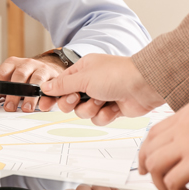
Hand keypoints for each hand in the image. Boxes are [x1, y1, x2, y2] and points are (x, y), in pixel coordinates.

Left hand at [0, 54, 63, 112]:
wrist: (49, 68)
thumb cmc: (27, 77)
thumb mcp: (12, 80)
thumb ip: (0, 90)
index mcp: (13, 63)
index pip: (1, 74)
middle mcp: (27, 64)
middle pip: (19, 76)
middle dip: (13, 93)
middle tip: (9, 107)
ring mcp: (41, 69)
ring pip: (36, 80)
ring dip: (30, 96)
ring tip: (26, 109)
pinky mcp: (54, 76)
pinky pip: (51, 87)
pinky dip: (47, 98)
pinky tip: (43, 106)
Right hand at [37, 53, 163, 123]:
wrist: (144, 85)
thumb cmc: (116, 74)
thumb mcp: (84, 77)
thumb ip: (63, 84)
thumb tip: (46, 86)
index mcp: (83, 69)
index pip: (61, 84)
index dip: (52, 94)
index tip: (44, 104)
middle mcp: (91, 82)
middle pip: (70, 101)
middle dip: (73, 103)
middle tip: (78, 98)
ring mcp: (102, 96)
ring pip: (84, 112)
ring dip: (91, 109)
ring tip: (102, 101)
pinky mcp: (112, 108)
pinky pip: (99, 119)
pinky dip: (105, 115)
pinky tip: (113, 108)